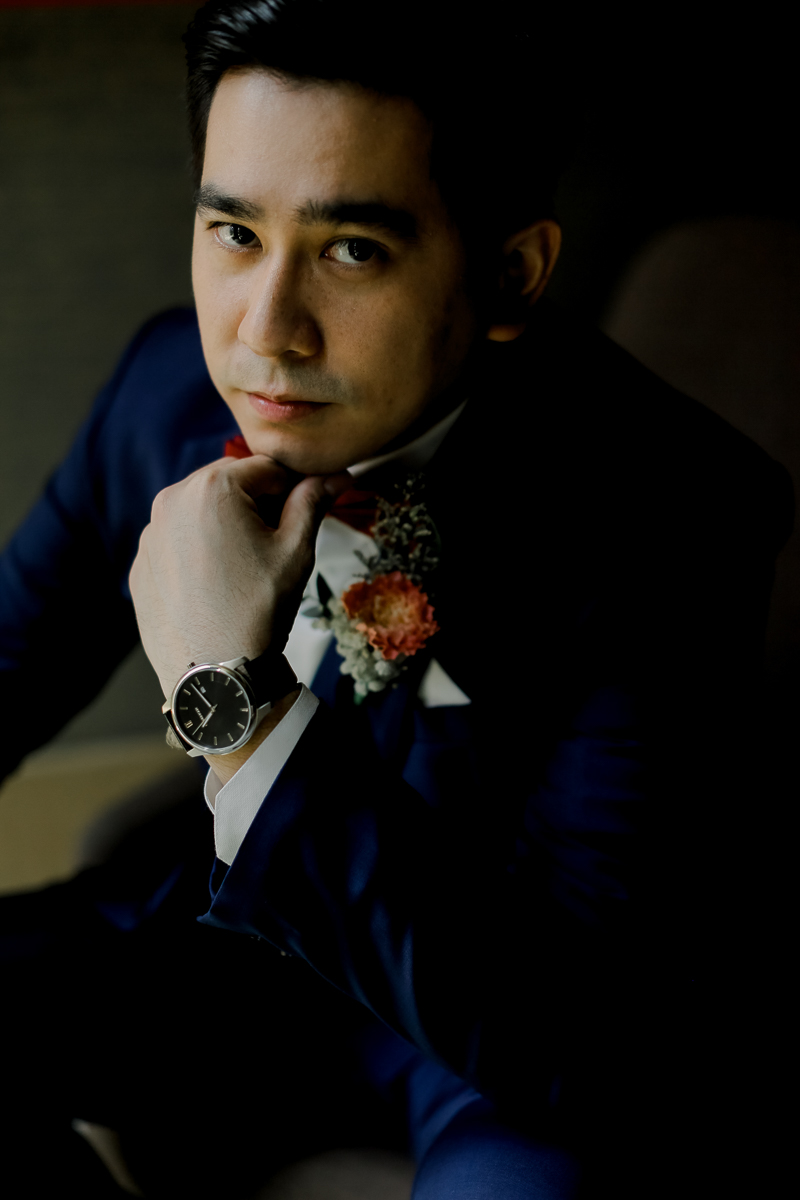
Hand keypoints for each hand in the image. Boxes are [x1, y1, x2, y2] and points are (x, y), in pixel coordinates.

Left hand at [129, 453, 350, 703]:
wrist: (216, 673)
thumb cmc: (259, 608)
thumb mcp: (296, 550)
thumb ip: (313, 502)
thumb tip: (337, 474)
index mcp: (212, 488)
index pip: (267, 468)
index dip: (294, 488)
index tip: (307, 512)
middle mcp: (171, 501)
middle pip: (229, 484)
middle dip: (257, 503)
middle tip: (276, 544)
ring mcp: (149, 534)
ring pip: (200, 512)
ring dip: (226, 525)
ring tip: (244, 568)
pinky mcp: (139, 565)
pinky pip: (176, 542)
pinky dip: (197, 551)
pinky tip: (216, 584)